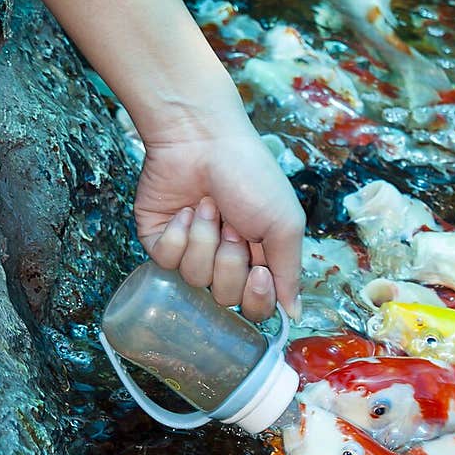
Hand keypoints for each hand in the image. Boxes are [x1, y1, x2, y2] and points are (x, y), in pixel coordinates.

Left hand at [134, 111, 304, 321]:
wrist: (202, 138)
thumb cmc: (250, 175)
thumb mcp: (284, 224)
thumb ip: (290, 273)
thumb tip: (295, 315)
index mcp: (258, 259)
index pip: (257, 307)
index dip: (257, 298)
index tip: (260, 272)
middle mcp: (224, 261)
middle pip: (226, 298)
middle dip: (230, 262)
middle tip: (233, 227)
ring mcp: (191, 253)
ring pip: (195, 280)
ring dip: (205, 241)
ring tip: (209, 208)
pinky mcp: (160, 242)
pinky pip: (167, 262)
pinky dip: (178, 236)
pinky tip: (185, 211)